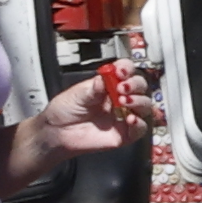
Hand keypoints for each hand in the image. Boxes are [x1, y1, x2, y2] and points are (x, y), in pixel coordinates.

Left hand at [27, 81, 145, 158]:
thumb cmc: (64, 111)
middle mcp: (119, 99)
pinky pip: (140, 129)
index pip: (126, 71)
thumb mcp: (76, 94)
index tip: (120, 71)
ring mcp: (123, 116)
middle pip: (140, 87)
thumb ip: (93, 88)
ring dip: (138, 101)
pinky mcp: (124, 134)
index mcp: (109, 85)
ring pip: (145, 106)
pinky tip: (130, 119)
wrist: (56, 133)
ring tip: (124, 102)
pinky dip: (139, 123)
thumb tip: (105, 77)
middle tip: (122, 88)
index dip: (127, 69)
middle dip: (135, 84)